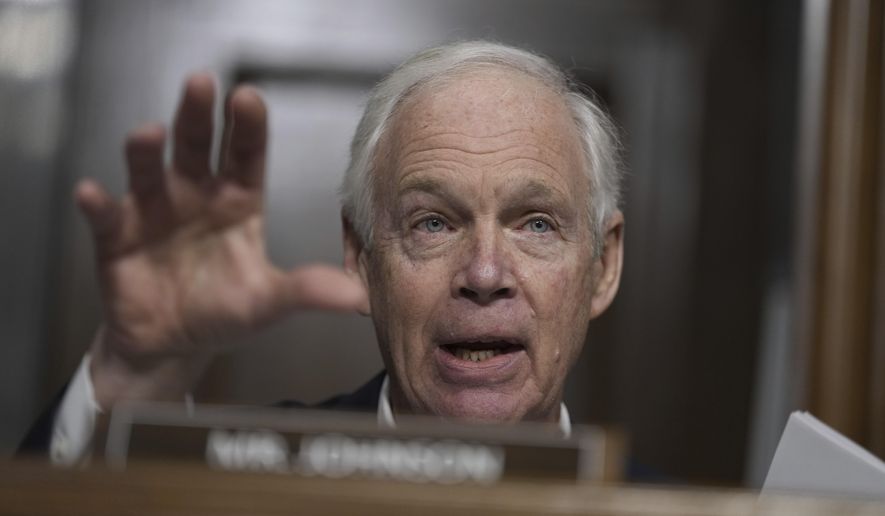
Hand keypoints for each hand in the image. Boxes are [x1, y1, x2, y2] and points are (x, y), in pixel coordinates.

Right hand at [76, 74, 367, 407]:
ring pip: (148, 171)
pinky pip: (105, 218)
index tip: (249, 98)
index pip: (245, 155)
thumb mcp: (268, 301)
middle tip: (201, 83)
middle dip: (197, 116)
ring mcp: (154, 212)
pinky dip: (97, 206)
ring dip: (146, 151)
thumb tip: (359, 295)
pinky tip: (92, 194)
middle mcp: (196, 196)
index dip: (247, 127)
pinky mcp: (117, 239)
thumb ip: (308, 291)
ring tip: (149, 134)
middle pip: (196, 147)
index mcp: (238, 202)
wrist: (174, 344)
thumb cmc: (225, 312)